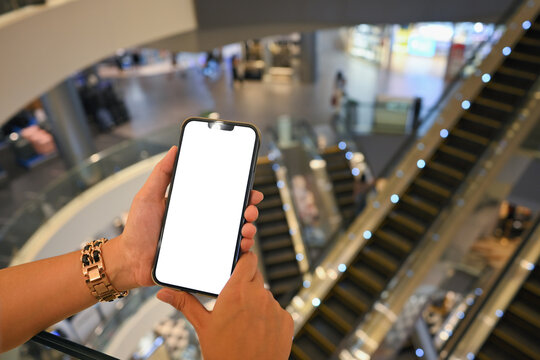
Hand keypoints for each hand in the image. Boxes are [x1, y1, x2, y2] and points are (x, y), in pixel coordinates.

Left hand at [103, 146, 263, 289]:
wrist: (131, 260)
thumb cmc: (137, 230)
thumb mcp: (148, 196)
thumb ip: (161, 174)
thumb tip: (174, 150)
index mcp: (193, 206)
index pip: (222, 196)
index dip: (239, 193)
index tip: (250, 190)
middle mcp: (202, 222)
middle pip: (234, 214)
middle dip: (249, 210)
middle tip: (250, 209)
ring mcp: (204, 241)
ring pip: (235, 234)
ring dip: (248, 229)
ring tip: (246, 229)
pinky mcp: (204, 258)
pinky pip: (226, 255)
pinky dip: (239, 251)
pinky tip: (241, 247)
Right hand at [157, 252, 293, 359]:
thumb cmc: (224, 354)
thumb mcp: (203, 326)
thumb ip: (186, 303)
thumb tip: (165, 293)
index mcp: (236, 291)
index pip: (247, 259)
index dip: (243, 259)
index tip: (238, 263)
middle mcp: (258, 295)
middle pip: (255, 276)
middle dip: (246, 283)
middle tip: (234, 300)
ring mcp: (274, 308)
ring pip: (265, 295)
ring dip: (256, 301)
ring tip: (244, 321)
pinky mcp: (287, 320)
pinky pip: (277, 311)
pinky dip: (269, 317)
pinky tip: (257, 330)